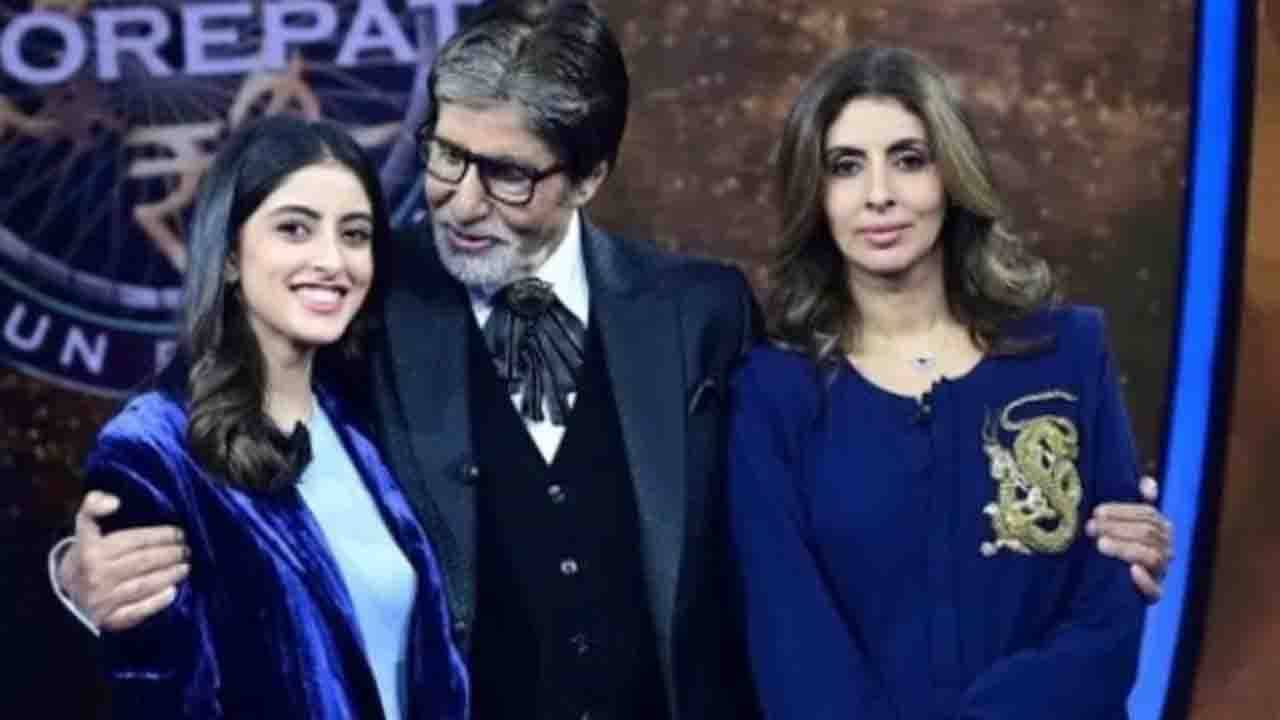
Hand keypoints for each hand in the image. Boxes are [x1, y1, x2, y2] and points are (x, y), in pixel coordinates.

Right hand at [59, 491, 190, 630]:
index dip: (159, 535)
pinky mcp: (108, 620)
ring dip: (169, 574)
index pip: (133, 540)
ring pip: (143, 584)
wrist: (65, 599)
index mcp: (90, 550)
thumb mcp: (82, 532)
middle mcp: (95, 575)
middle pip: (142, 561)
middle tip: (186, 549)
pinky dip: (156, 602)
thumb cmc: (83, 559)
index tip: (178, 532)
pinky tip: (172, 592)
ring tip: (185, 566)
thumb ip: (93, 507)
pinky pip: (137, 611)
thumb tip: (114, 502)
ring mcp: (102, 599)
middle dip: (170, 554)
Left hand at [1086, 476, 1171, 600]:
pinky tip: (1132, 571)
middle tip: (1090, 528)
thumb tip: (1148, 484)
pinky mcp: (1153, 596)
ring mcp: (1160, 573)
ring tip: (1101, 545)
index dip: (1122, 511)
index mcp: (1161, 529)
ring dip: (1126, 549)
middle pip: (1148, 534)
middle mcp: (1165, 549)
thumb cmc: (1116, 544)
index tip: (1097, 512)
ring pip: (1152, 556)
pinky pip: (1156, 591)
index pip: (1148, 514)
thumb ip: (1134, 501)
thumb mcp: (1122, 523)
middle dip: (1118, 528)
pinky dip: (1145, 581)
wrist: (1107, 585)